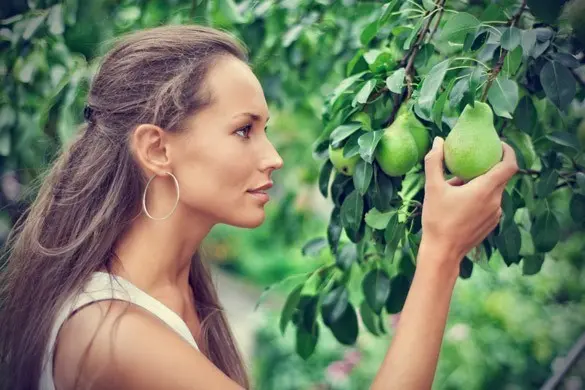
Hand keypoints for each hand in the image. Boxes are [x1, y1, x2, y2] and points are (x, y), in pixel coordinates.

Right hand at [419, 137, 517, 267]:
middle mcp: (496, 201)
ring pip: (493, 191)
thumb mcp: (432, 188)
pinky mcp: (491, 224)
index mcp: (486, 189)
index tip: (498, 144)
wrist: (443, 252)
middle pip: (500, 176)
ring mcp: (495, 214)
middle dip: (487, 166)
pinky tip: (460, 202)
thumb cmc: (437, 220)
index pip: (510, 165)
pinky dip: (479, 197)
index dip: (508, 151)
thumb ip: (435, 162)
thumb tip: (438, 141)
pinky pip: (489, 204)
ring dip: (480, 183)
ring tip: (457, 186)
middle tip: (471, 160)